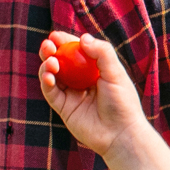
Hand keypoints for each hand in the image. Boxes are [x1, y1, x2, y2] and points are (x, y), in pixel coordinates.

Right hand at [39, 32, 146, 159]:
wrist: (120, 134)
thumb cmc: (123, 103)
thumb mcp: (116, 73)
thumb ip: (102, 53)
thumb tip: (82, 38)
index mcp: (95, 70)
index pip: (77, 51)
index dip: (65, 42)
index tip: (55, 35)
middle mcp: (82, 80)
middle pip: (61, 61)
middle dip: (51, 51)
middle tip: (48, 45)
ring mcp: (71, 94)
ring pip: (52, 74)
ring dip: (48, 65)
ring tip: (52, 62)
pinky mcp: (63, 108)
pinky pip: (50, 92)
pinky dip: (46, 82)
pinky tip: (49, 76)